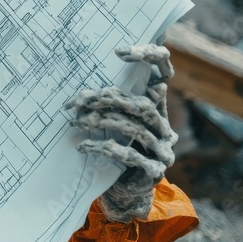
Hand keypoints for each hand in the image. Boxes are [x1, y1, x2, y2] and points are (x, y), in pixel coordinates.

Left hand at [65, 44, 178, 222]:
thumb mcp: (112, 122)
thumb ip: (106, 103)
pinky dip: (102, 147)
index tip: (120, 52)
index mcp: (157, 109)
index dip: (149, 58)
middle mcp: (165, 127)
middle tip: (82, 100)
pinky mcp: (154, 171)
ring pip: (135, 129)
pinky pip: (128, 154)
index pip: (164, 73)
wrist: (126, 189)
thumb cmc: (117, 148)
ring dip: (102, 123)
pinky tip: (83, 145)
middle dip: (110, 100)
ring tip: (77, 122)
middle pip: (142, 105)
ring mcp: (164, 150)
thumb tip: (81, 94)